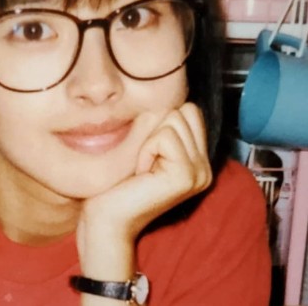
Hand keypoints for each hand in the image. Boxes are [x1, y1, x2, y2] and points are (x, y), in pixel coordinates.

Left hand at [76, 103, 211, 278]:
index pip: (189, 110)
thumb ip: (162, 124)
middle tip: (144, 160)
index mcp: (197, 158)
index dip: (161, 122)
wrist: (106, 217)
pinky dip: (146, 149)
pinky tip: (141, 173)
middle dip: (156, 129)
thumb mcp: (145, 146)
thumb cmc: (118, 181)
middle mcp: (205, 166)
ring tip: (143, 167)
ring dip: (149, 140)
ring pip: (174, 119)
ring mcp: (200, 172)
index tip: (147, 151)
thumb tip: (164, 95)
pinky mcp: (186, 175)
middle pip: (184, 110)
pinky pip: (165, 137)